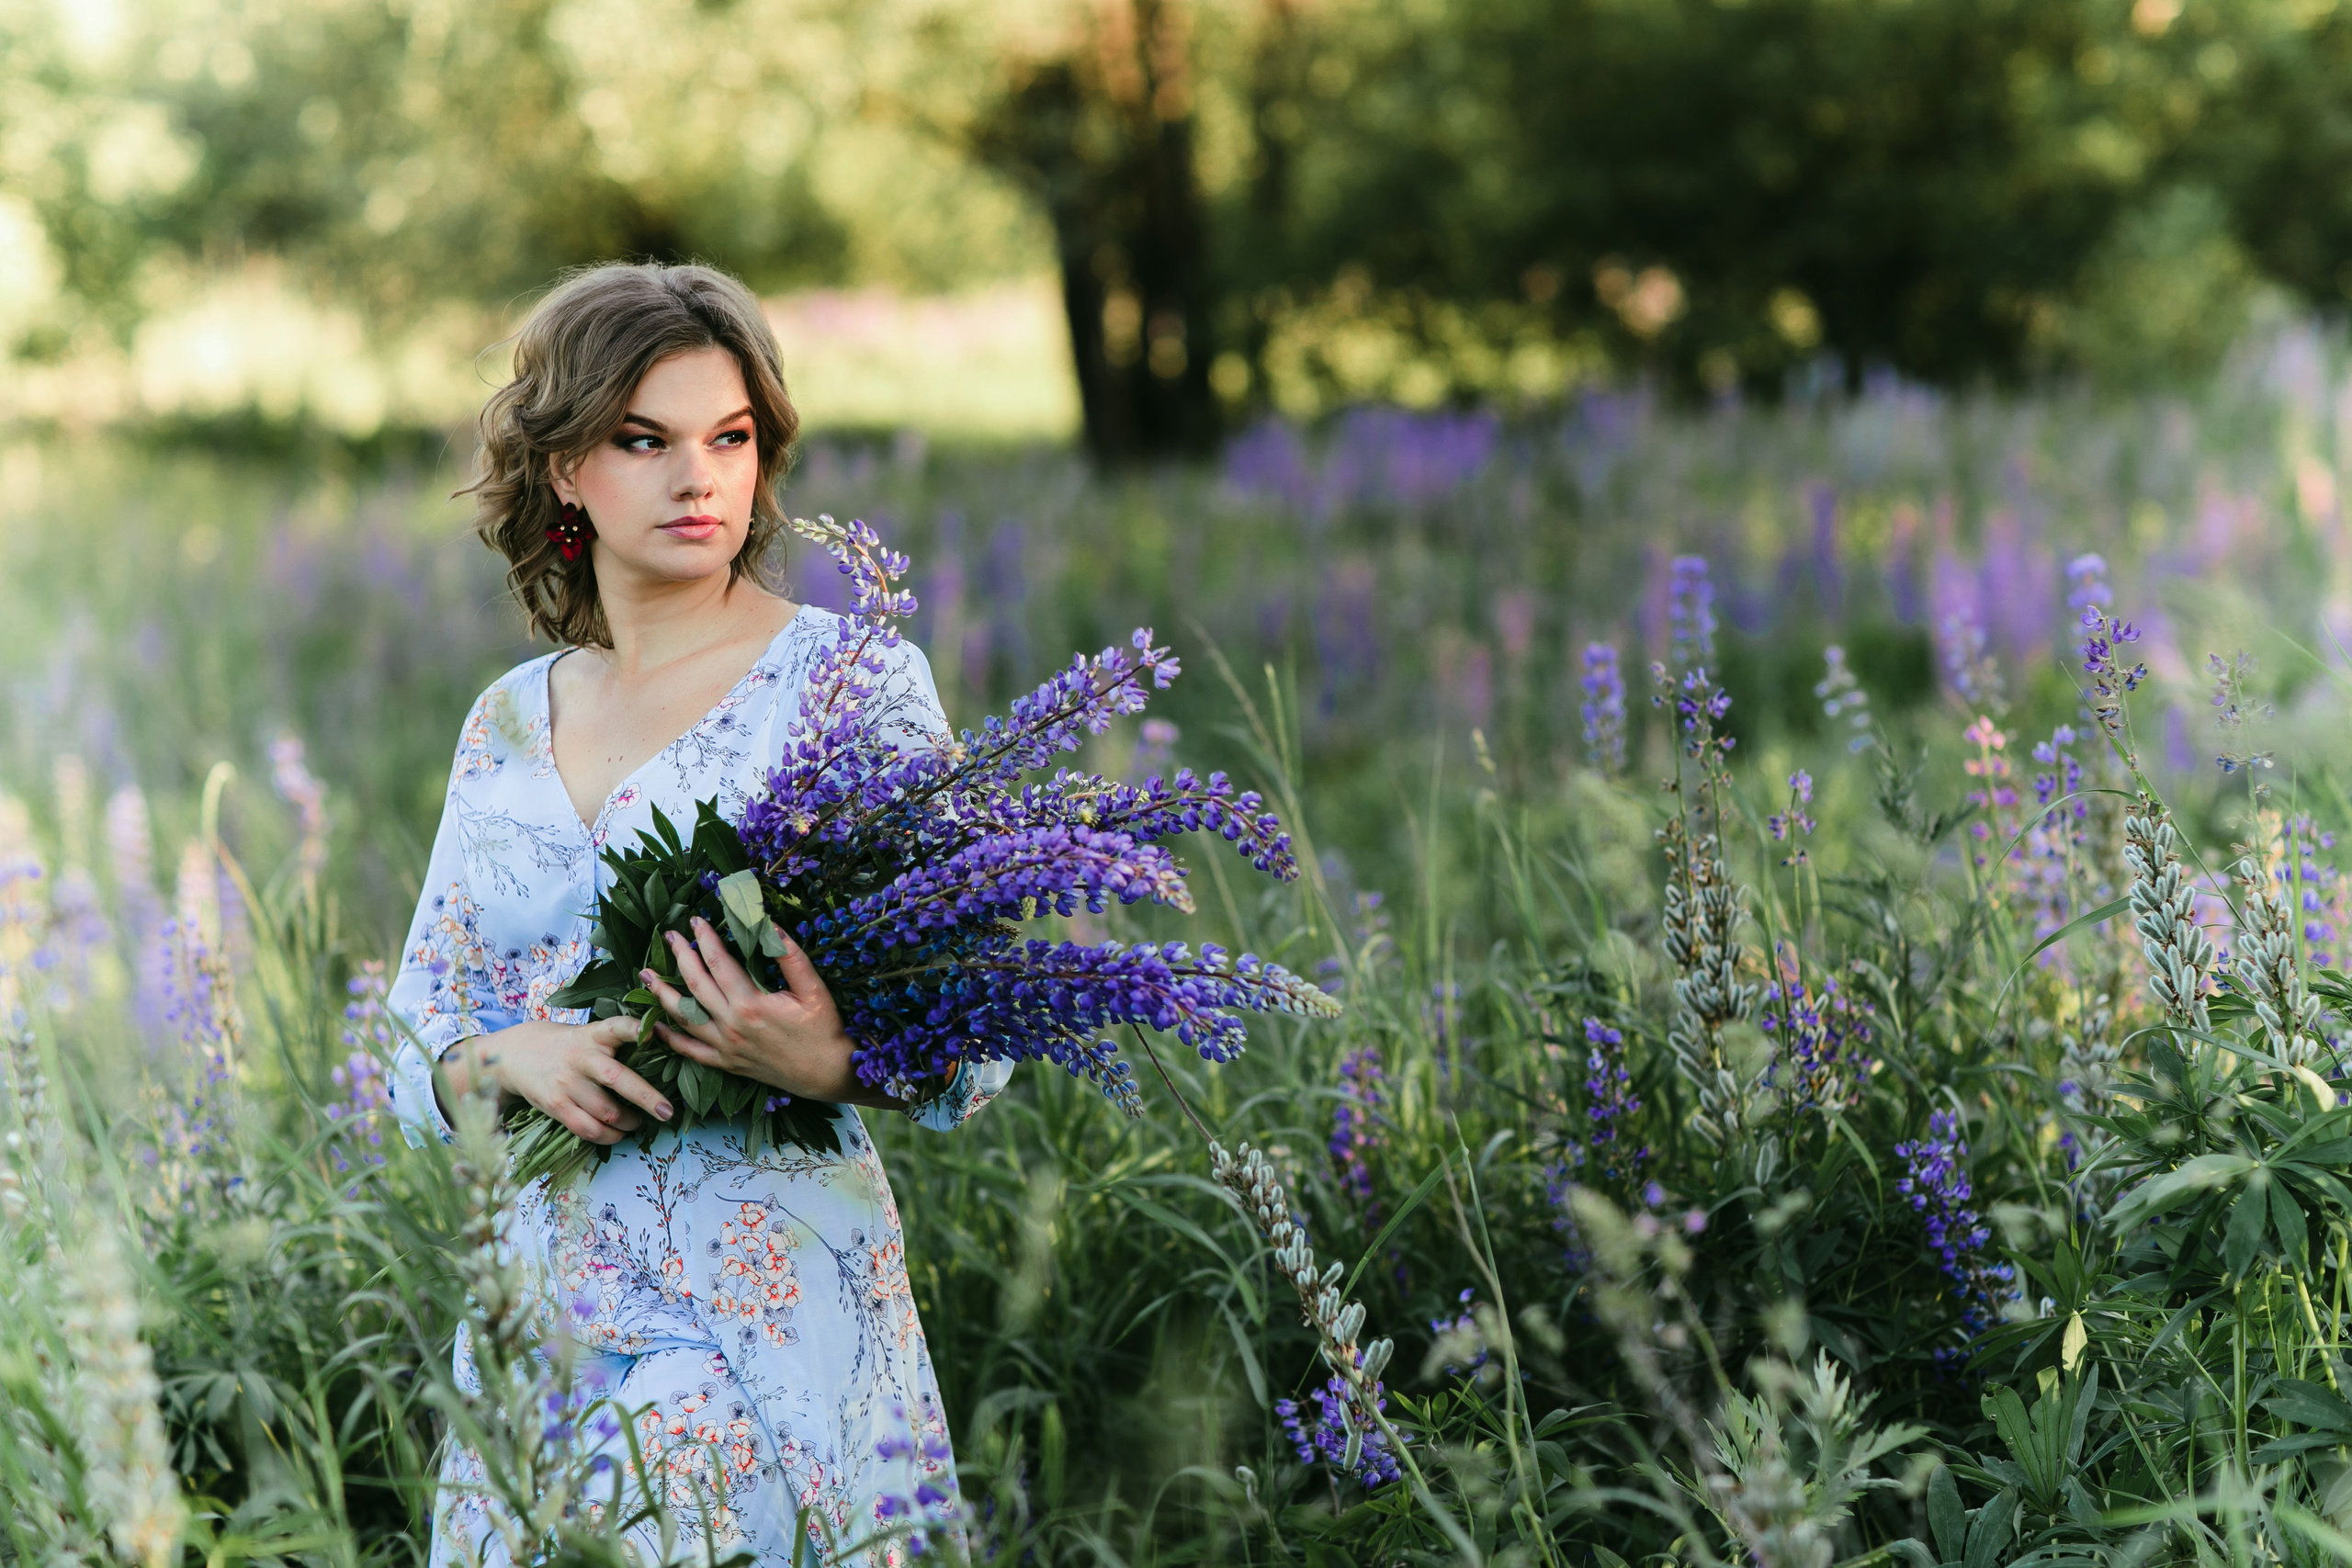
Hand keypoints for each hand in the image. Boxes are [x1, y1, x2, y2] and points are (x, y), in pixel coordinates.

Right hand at [435, 1016, 673, 1143]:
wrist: (514, 1054)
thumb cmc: (566, 1045)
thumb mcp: (587, 1033)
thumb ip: (614, 1042)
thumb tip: (660, 1053)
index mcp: (593, 1034)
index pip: (617, 1027)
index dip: (636, 1029)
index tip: (656, 1033)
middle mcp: (581, 1057)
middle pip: (618, 1079)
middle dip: (647, 1098)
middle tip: (667, 1112)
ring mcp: (567, 1082)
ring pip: (607, 1111)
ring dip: (630, 1123)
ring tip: (639, 1123)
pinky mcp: (555, 1105)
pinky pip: (587, 1128)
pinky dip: (608, 1136)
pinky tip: (617, 1134)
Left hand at [640, 916, 900, 1108]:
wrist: (827, 1074)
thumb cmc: (824, 1030)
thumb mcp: (814, 989)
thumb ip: (791, 957)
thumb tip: (769, 926)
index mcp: (751, 1004)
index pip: (718, 962)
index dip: (705, 939)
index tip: (696, 921)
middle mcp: (731, 1026)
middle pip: (695, 985)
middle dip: (680, 957)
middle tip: (669, 936)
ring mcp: (726, 1047)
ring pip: (684, 1018)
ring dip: (663, 995)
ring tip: (647, 976)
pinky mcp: (726, 1064)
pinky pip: (690, 1052)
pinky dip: (670, 1038)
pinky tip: (656, 1025)